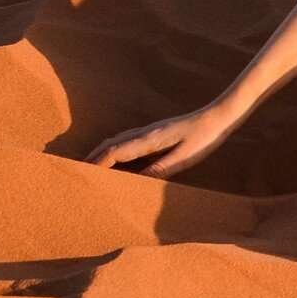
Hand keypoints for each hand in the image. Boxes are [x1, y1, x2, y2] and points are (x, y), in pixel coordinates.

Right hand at [85, 104, 241, 177]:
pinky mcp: (156, 132)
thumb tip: (137, 182)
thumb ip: (161, 168)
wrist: (220, 115)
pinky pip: (127, 140)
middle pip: (110, 144)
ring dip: (101, 152)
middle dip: (92, 158)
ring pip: (117, 140)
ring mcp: (150, 131)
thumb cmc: (205, 137)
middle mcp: (145, 133)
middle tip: (76, 172)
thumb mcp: (185, 157)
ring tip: (90, 166)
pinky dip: (114, 148)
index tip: (82, 175)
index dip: (97, 163)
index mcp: (148, 140)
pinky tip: (117, 157)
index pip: (114, 152)